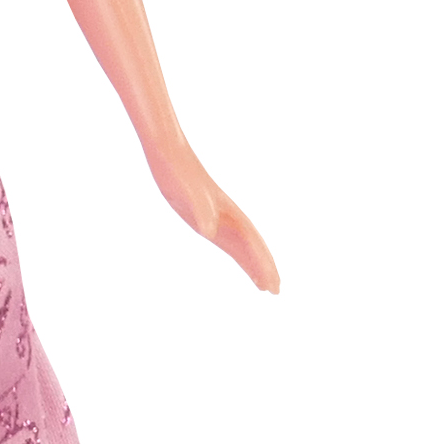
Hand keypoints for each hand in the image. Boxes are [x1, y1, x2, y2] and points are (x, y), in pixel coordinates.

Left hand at [147, 141, 280, 291]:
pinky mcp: (205, 217)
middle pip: (252, 246)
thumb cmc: (176, 169)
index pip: (251, 242)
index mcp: (227, 212)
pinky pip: (227, 240)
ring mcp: (218, 217)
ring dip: (253, 264)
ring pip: (241, 246)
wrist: (167, 151)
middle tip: (275, 292)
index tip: (272, 282)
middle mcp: (227, 216)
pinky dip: (237, 254)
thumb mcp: (186, 190)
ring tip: (263, 287)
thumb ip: (200, 208)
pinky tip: (241, 262)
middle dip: (264, 267)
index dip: (262, 262)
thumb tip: (209, 231)